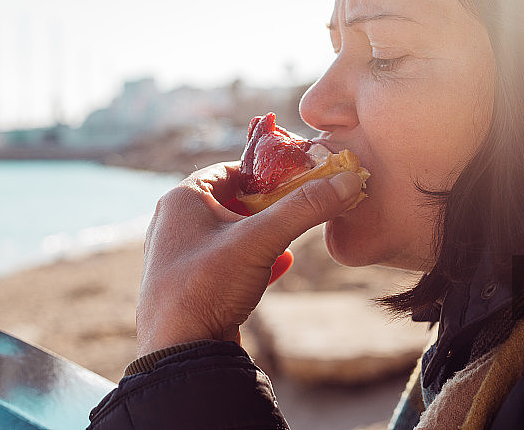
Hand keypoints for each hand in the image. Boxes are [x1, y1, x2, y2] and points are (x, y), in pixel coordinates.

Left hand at [135, 162, 364, 355]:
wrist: (180, 354)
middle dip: (270, 206)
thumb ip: (305, 207)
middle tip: (302, 207)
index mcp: (182, 199)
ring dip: (264, 234)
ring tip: (292, 239)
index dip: (267, 171)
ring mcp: (182, 256)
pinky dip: (254, 260)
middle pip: (233, 200)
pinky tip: (279, 267)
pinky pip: (228, 262)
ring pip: (233, 233)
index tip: (300, 177)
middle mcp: (176, 224)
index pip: (231, 169)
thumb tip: (348, 180)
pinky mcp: (191, 285)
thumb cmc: (207, 286)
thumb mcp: (262, 239)